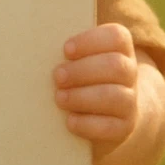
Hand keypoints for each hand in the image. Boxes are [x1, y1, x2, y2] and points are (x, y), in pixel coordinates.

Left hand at [53, 23, 137, 161]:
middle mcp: (130, 73)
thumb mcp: (79, 58)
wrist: (109, 112)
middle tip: (57, 76)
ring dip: (82, 97)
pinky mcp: (124, 127)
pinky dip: (87, 124)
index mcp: (120, 49)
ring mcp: (131, 102)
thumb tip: (34, 43)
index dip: (91, 41)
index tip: (66, 50)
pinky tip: (69, 121)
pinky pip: (110, 127)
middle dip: (82, 71)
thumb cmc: (82, 75)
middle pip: (115, 66)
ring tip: (59, 97)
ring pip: (114, 96)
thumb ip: (67, 51)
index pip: (116, 37)